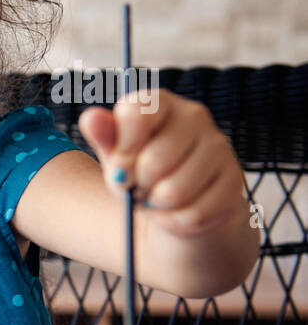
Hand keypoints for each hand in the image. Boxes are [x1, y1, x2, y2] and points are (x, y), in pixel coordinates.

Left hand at [78, 88, 246, 238]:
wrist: (176, 204)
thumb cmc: (140, 173)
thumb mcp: (116, 156)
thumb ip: (104, 137)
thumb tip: (91, 118)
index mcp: (161, 103)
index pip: (136, 113)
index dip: (121, 149)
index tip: (119, 164)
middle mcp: (195, 117)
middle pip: (152, 162)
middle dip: (136, 185)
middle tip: (137, 186)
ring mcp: (220, 148)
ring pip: (173, 193)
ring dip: (155, 206)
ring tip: (156, 197)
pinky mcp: (234, 181)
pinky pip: (193, 214)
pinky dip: (175, 222)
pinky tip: (176, 210)